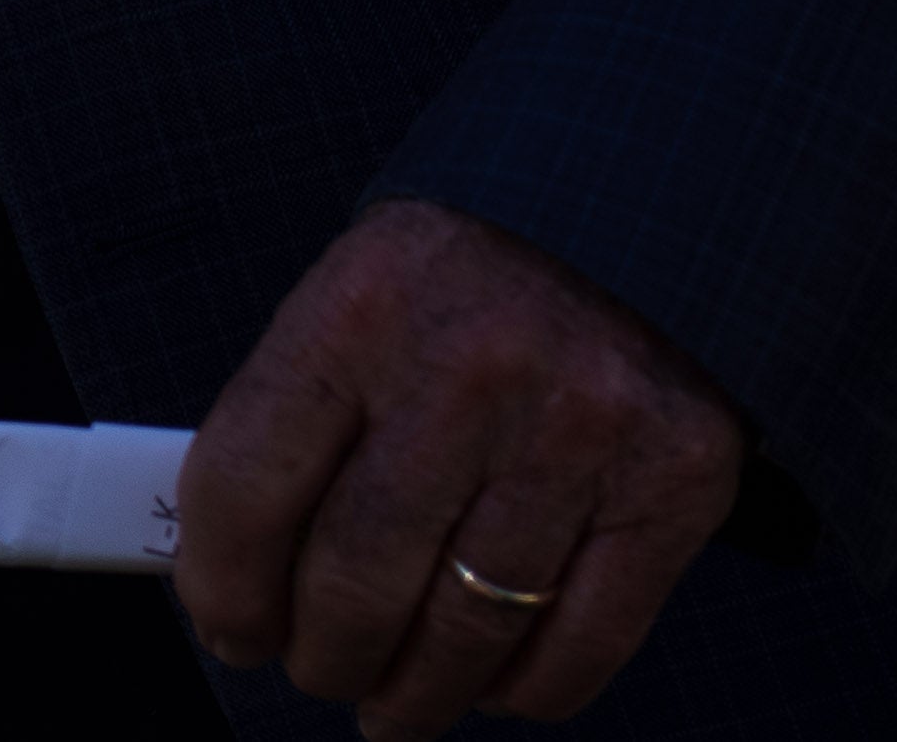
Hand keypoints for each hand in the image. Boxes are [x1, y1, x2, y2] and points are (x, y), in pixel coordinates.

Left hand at [177, 198, 745, 732]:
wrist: (637, 205)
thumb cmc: (465, 278)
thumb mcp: (358, 299)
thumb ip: (300, 425)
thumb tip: (240, 574)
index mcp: (360, 308)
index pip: (248, 486)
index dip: (224, 588)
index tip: (230, 630)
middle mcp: (466, 368)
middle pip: (357, 579)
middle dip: (324, 656)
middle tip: (321, 670)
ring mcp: (578, 430)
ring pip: (468, 627)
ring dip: (416, 692)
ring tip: (393, 703)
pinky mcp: (672, 484)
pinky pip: (583, 641)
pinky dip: (524, 690)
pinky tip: (490, 682)